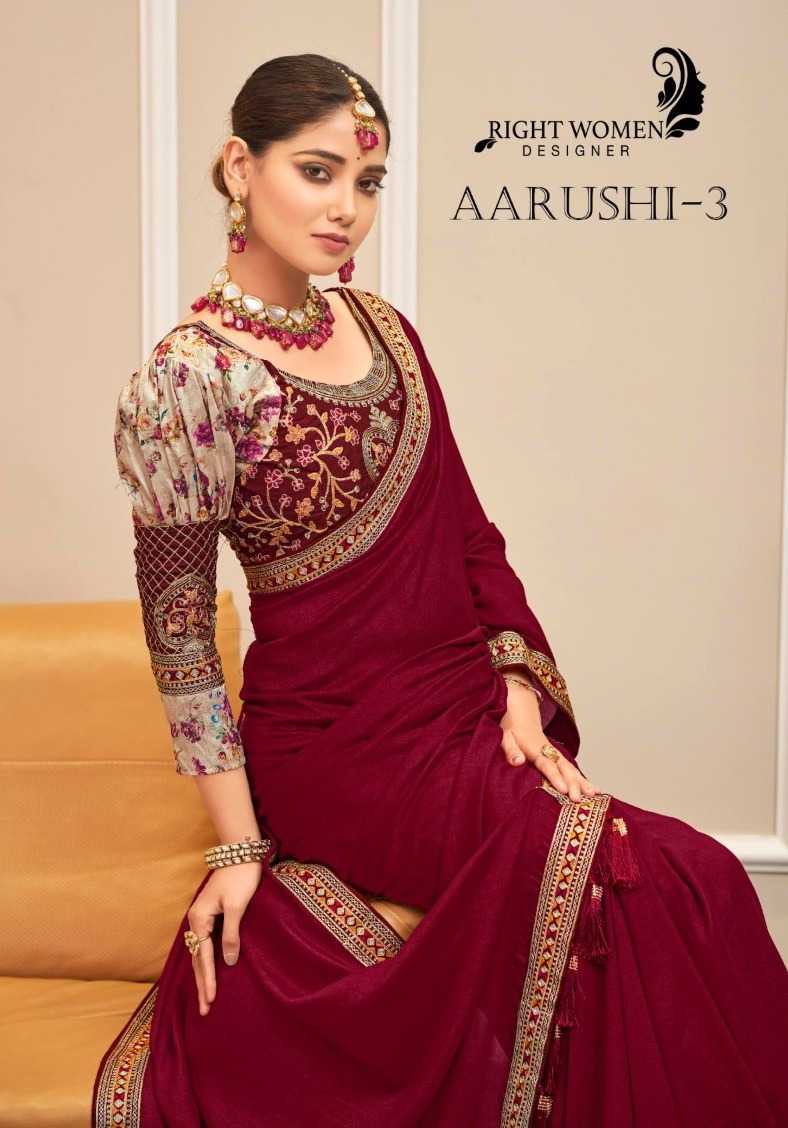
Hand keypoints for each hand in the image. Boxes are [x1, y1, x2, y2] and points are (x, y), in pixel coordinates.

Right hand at [187, 862, 263, 1015]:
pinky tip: (207, 972)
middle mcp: (195, 920)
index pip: (204, 956)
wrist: (239, 853)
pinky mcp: (208, 916)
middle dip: (201, 984)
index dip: (208, 979)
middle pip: (197, 959)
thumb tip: (228, 961)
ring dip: (202, 976)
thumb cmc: (240, 877)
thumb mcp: (238, 906)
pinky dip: (204, 962)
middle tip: (205, 1010)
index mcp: (200, 918)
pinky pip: (203, 945)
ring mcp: (200, 918)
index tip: (210, 999)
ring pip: (199, 954)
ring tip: (205, 998)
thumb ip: (232, 934)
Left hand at [499, 680, 601, 801]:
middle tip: (578, 799)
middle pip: (563, 768)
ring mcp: (555, 754)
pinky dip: (582, 779)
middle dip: (572, 783)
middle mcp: (549, 751)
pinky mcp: (558, 758)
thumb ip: (511, 750)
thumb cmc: (511, 729)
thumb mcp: (505, 738)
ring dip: (582, 782)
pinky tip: (593, 790)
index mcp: (535, 749)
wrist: (520, 715)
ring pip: (570, 768)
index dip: (555, 777)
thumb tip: (518, 761)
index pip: (546, 764)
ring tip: (593, 795)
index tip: (564, 790)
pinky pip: (572, 769)